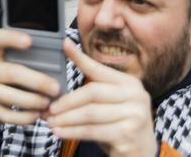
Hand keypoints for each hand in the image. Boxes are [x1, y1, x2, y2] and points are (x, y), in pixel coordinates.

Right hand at [0, 28, 59, 126]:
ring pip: (10, 96)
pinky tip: (37, 114)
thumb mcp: (3, 60)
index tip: (30, 41)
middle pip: (11, 73)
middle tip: (55, 87)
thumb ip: (22, 59)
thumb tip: (55, 64)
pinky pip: (9, 116)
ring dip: (33, 101)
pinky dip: (26, 117)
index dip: (12, 38)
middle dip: (36, 81)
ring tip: (48, 102)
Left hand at [44, 41, 155, 156]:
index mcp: (130, 83)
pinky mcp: (128, 135)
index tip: (64, 44)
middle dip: (67, 101)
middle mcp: (136, 96)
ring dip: (66, 118)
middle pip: (92, 92)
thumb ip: (94, 91)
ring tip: (50, 122)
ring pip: (90, 113)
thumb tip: (60, 83)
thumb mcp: (111, 104)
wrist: (141, 153)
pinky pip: (92, 131)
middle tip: (49, 108)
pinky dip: (72, 132)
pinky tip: (59, 132)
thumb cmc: (120, 126)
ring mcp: (134, 116)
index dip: (81, 58)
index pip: (99, 70)